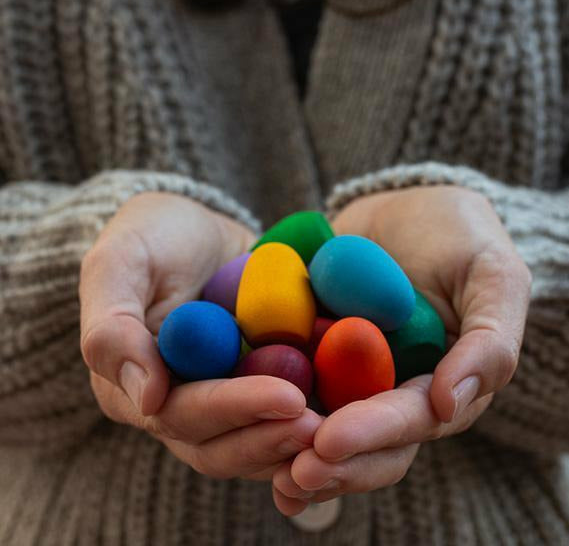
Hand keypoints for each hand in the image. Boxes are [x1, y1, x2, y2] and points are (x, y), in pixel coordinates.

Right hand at [79, 192, 320, 479]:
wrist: (198, 229)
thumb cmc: (153, 236)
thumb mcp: (120, 262)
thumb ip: (113, 327)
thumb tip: (146, 398)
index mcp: (134, 386)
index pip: (182, 415)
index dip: (235, 410)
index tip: (288, 397)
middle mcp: (177, 404)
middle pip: (222, 444)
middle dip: (272, 437)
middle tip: (325, 425)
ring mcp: (220, 398)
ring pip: (255, 442)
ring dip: (296, 442)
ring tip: (346, 427)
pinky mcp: (255, 386)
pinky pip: (283, 414)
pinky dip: (313, 417)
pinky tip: (352, 409)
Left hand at [272, 186, 531, 512]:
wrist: (404, 204)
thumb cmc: (459, 235)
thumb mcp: (492, 275)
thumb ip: (490, 340)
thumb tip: (450, 405)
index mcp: (440, 382)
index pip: (411, 421)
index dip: (373, 435)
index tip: (329, 442)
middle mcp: (392, 389)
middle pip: (366, 442)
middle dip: (331, 463)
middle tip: (290, 474)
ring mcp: (348, 373)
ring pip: (324, 426)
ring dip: (294, 454)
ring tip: (266, 474)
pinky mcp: (311, 350)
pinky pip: (287, 381)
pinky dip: (266, 408)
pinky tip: (235, 428)